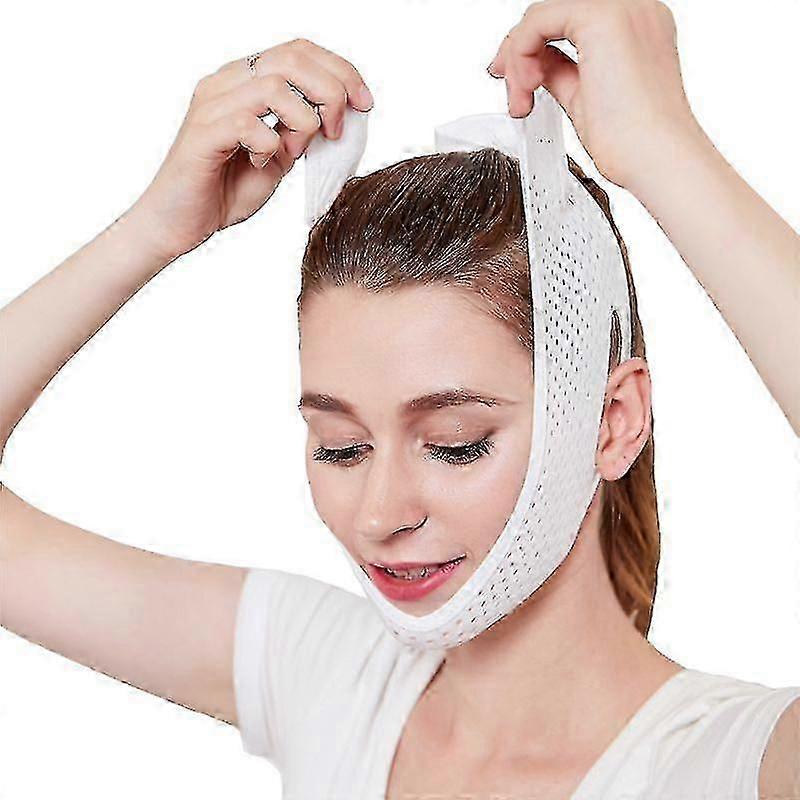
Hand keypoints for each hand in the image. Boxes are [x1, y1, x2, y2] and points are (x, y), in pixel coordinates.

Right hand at [133, 38, 373, 261]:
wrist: (180, 223)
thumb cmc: (225, 190)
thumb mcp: (280, 157)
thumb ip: (302, 132)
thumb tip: (338, 116)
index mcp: (245, 82)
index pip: (299, 51)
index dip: (340, 70)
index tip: (364, 104)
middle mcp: (226, 83)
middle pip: (293, 58)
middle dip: (331, 92)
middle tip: (337, 131)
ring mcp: (212, 105)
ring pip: (276, 87)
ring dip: (302, 122)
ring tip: (293, 152)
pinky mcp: (203, 133)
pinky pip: (251, 125)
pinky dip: (270, 147)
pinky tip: (260, 164)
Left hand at [487, 0, 702, 188]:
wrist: (657, 159)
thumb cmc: (633, 143)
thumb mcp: (584, 97)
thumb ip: (560, 72)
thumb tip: (535, 65)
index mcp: (635, 27)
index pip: (568, 21)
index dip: (532, 49)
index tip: (518, 84)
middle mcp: (635, 9)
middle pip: (554, 13)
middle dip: (519, 53)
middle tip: (515, 95)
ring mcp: (623, 8)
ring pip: (543, 14)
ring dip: (519, 57)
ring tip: (522, 101)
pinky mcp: (604, 18)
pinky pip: (540, 18)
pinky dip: (521, 53)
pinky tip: (527, 87)